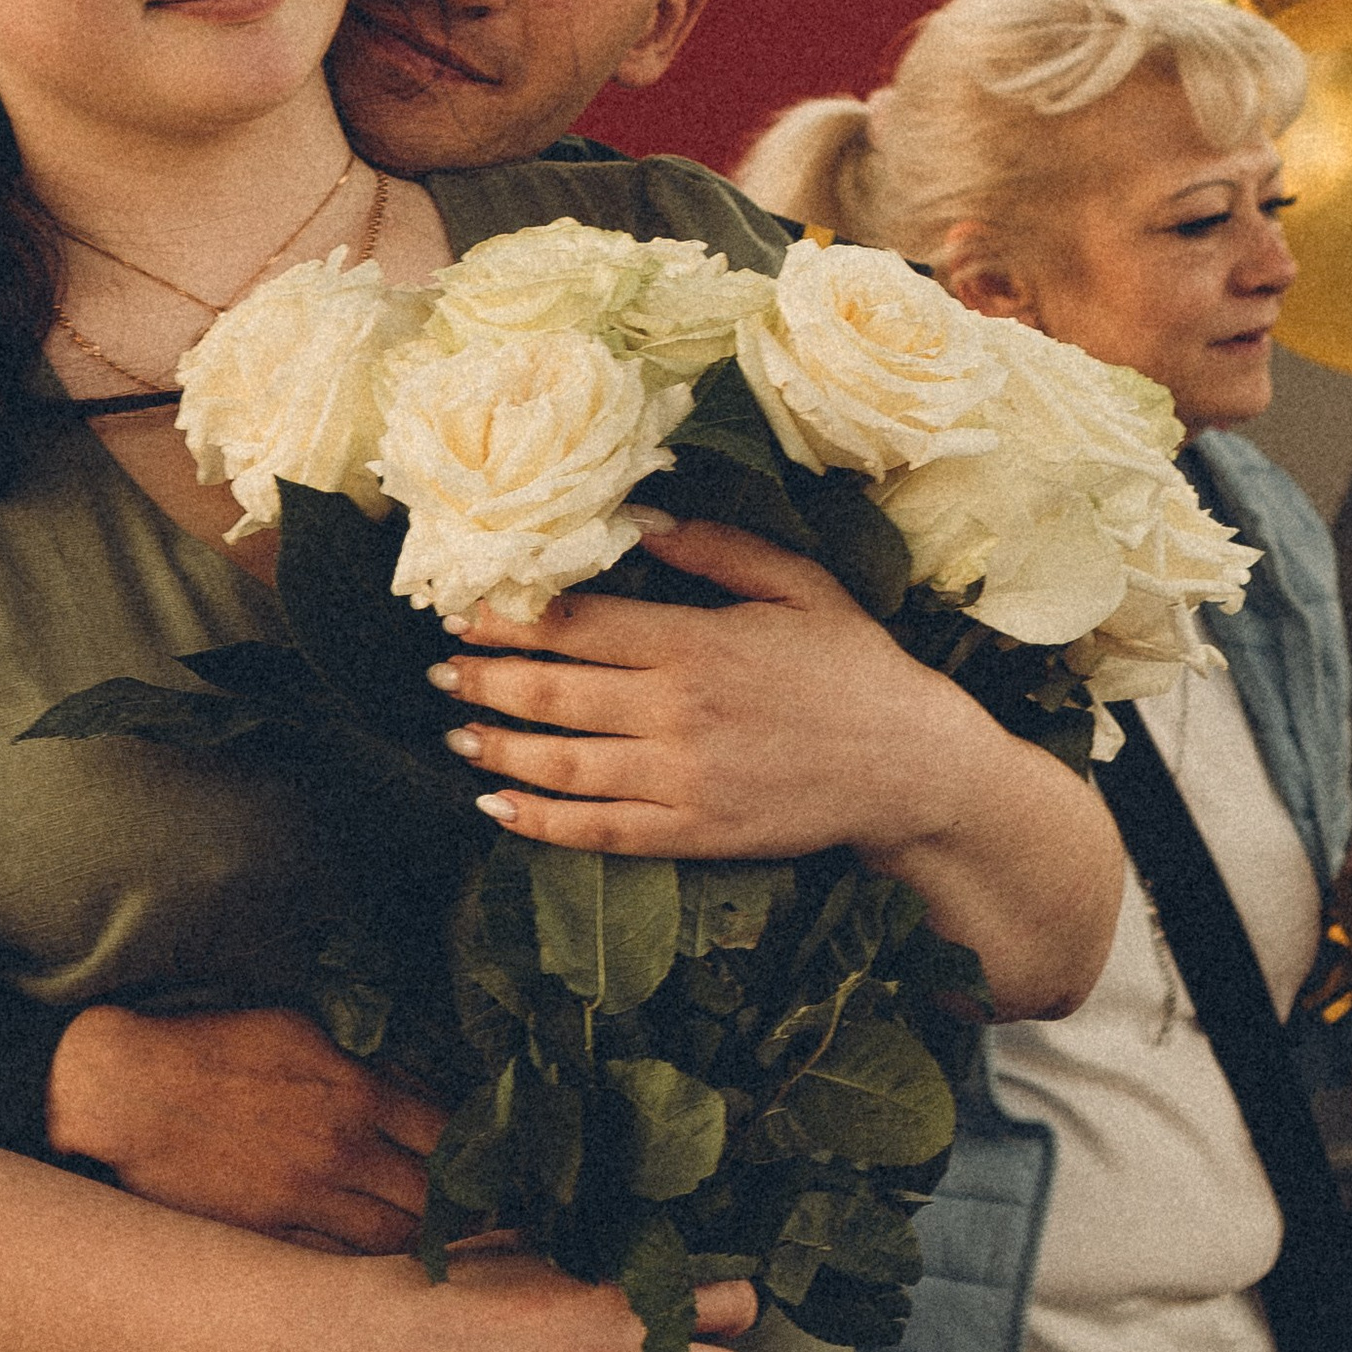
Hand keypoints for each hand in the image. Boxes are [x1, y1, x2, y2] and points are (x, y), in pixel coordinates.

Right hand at [46, 1004, 441, 1252]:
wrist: (126, 1090)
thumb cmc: (213, 1047)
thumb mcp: (300, 1029)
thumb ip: (364, 1061)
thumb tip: (415, 1084)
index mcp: (355, 1092)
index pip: (448, 1136)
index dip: (476, 1155)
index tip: (487, 1164)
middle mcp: (340, 1150)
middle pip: (433, 1197)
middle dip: (463, 1208)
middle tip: (478, 1215)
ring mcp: (304, 1199)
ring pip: (394, 1241)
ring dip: (423, 1245)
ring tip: (440, 1245)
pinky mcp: (269, 1234)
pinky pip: (339, 1263)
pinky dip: (366, 1266)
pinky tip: (379, 1266)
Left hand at [426, 512, 1001, 866]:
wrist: (912, 769)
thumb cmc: (854, 667)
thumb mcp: (798, 584)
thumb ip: (716, 548)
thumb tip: (639, 518)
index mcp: (695, 642)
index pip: (577, 624)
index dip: (510, 618)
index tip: (463, 612)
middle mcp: (676, 711)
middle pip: (554, 692)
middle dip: (486, 680)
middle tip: (439, 672)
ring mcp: (681, 779)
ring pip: (563, 764)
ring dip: (499, 746)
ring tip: (456, 732)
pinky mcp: (693, 833)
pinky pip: (599, 830)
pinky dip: (540, 822)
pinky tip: (499, 807)